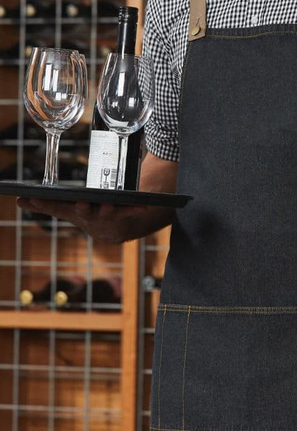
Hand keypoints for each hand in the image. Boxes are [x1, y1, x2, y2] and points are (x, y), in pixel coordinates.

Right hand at [17, 197, 149, 242]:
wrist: (111, 232)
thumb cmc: (85, 215)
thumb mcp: (65, 209)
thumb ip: (44, 205)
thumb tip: (17, 201)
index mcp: (72, 213)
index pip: (54, 208)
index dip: (42, 204)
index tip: (31, 198)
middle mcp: (88, 217)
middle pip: (83, 211)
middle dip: (82, 207)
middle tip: (80, 202)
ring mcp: (106, 218)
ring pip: (106, 212)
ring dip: (108, 208)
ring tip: (109, 204)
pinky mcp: (123, 216)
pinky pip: (131, 212)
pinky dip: (137, 209)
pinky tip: (145, 206)